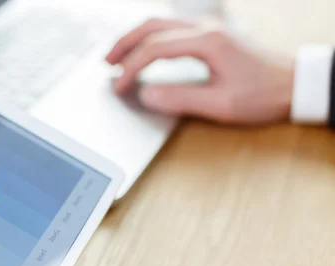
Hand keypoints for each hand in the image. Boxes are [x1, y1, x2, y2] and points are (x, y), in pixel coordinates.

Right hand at [106, 18, 294, 124]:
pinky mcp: (211, 35)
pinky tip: (145, 52)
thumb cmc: (263, 94)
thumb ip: (179, 99)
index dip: (131, 68)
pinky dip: (151, 38)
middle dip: (125, 44)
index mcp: (206, 42)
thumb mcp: (220, 104)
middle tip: (107, 64)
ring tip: (118, 57)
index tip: (119, 87)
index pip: (155, 49)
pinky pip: (172, 29)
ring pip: (161, 23)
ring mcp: (209, 28)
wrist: (295, 83)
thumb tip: (145, 94)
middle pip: (152, 25)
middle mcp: (205, 28)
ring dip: (136, 38)